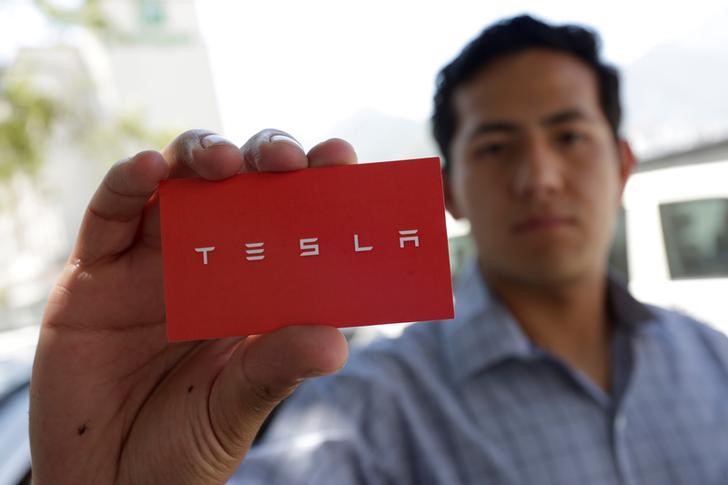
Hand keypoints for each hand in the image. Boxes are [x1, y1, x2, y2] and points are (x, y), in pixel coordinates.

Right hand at [29, 129, 355, 484]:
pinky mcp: (95, 270)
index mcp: (255, 287)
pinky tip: (149, 168)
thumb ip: (276, 368)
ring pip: (178, 179)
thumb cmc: (184, 443)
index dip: (317, 183)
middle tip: (290, 161)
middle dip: (265, 157)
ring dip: (202, 154)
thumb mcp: (237, 406)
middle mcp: (208, 261)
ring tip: (223, 161)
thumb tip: (335, 343)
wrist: (108, 482)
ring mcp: (151, 259)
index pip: (293, 220)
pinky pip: (109, 211)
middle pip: (240, 184)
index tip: (341, 159)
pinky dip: (127, 180)